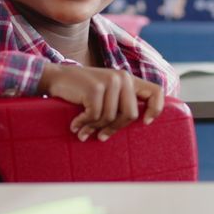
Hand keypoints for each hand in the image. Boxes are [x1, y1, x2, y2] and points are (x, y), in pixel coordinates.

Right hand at [37, 64, 164, 141]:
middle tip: (101, 136)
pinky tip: (75, 124)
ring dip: (94, 128)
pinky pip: (95, 116)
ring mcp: (109, 82)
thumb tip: (140, 125)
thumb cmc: (83, 91)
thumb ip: (121, 103)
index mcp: (129, 79)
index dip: (156, 109)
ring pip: (110, 118)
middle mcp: (122, 78)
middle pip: (130, 114)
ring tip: (83, 130)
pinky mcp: (95, 89)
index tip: (146, 123)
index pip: (156, 92)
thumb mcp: (107, 93)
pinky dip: (84, 124)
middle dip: (114, 129)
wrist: (57, 77)